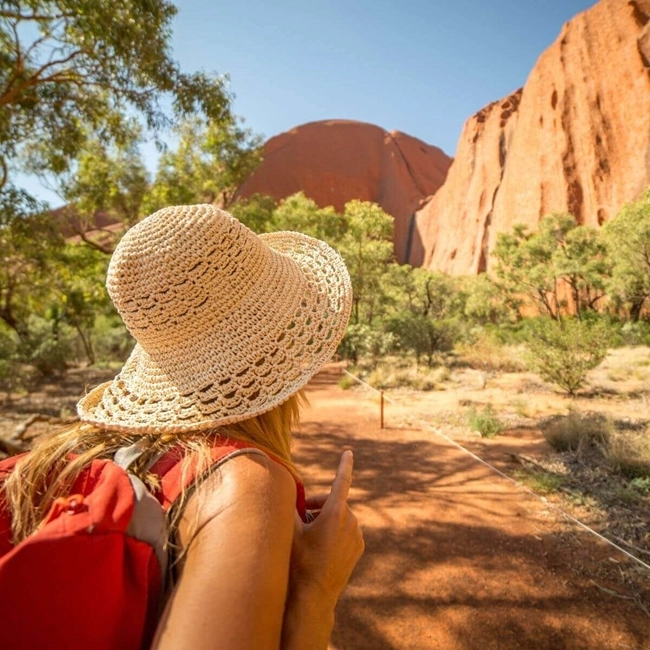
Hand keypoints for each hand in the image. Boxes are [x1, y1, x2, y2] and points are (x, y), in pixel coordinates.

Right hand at [289, 450, 364, 606]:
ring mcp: (357, 535)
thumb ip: (288, 508)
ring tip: (308, 533)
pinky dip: (335, 531)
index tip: (349, 452)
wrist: (315, 596)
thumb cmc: (299, 561)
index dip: (344, 465)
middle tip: (301, 515)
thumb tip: (280, 489)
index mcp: (336, 513)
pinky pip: (346, 531)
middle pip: (333, 502)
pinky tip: (320, 545)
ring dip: (325, 519)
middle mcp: (350, 521)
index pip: (341, 481)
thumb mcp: (290, 531)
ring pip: (340, 517)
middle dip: (317, 505)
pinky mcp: (359, 547)